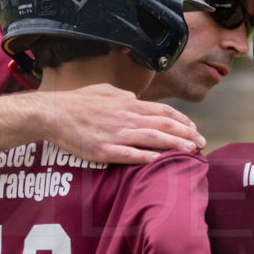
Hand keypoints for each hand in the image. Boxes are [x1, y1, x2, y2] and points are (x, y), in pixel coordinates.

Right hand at [38, 84, 205, 163]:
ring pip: (153, 138)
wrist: (51, 113)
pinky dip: (146, 157)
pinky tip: (161, 161)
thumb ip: (124, 96)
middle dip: (186, 134)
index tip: (195, 129)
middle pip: (164, 124)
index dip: (183, 120)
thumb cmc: (77, 102)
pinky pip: (129, 154)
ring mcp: (116, 134)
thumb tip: (136, 99)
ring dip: (175, 145)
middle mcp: (127, 117)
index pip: (163, 111)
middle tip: (202, 143)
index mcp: (128, 104)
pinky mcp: (104, 150)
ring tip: (191, 151)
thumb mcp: (105, 91)